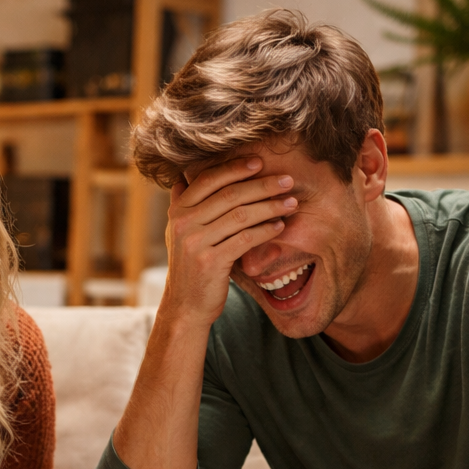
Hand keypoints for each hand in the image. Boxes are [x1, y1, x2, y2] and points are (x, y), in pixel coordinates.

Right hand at [162, 155, 296, 323]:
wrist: (184, 305)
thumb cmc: (191, 266)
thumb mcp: (178, 233)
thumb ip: (183, 205)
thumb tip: (182, 176)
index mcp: (177, 211)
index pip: (208, 179)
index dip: (235, 168)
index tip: (260, 162)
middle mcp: (183, 224)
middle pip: (230, 194)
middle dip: (262, 185)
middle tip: (287, 181)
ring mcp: (195, 243)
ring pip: (241, 215)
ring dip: (271, 207)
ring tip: (291, 202)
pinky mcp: (210, 262)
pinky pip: (245, 239)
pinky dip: (266, 230)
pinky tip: (280, 226)